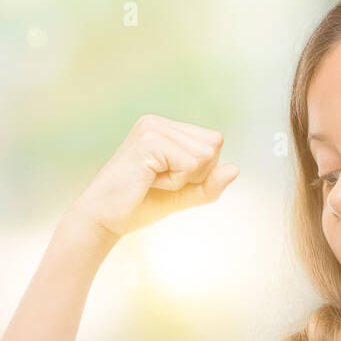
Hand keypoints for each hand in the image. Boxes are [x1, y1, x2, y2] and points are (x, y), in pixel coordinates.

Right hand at [69, 114, 238, 238]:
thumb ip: (210, 185)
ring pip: (204, 155)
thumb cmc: (140, 206)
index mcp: (166, 127)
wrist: (104, 220)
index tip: (167, 179)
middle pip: (213, 145)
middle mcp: (158, 121)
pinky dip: (174, 182)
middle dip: (194, 174)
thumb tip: (236, 169)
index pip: (214, 142)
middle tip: (159, 182)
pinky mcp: (149, 141)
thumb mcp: (184, 195)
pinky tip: (148, 181)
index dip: (200, 171)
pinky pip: (189, 164)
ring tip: (152, 181)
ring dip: (182, 179)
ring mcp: (152, 127)